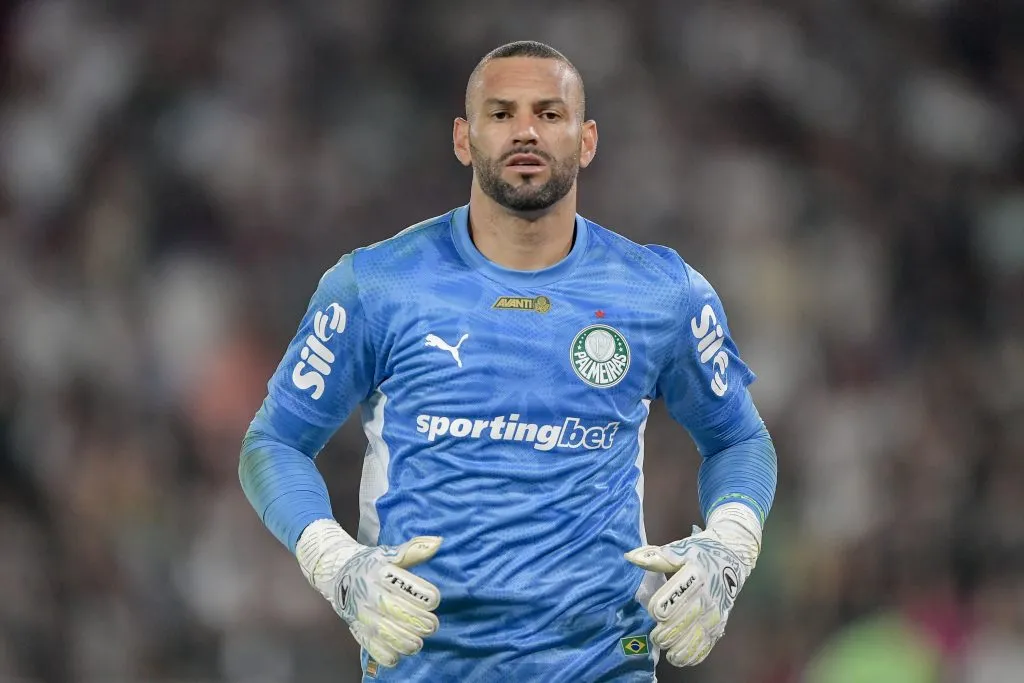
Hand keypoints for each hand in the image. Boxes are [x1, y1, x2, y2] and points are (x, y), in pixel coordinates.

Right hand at [297, 521, 442, 667]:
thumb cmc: (370, 563)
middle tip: (432, 625)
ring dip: (403, 640)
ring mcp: (361, 613)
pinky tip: (397, 656)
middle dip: (417, 621)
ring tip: (418, 643)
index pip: (402, 584)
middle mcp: (369, 593)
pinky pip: (369, 645)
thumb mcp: (388, 553)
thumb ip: (414, 551)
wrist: (336, 572)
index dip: (421, 594)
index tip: (435, 600)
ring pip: (383, 631)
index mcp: (379, 572)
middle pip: (395, 610)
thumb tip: (438, 543)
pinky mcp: (356, 627)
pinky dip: (384, 653)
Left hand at [626, 525, 747, 666]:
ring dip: (682, 647)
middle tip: (656, 636)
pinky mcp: (720, 623)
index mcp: (696, 574)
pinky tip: (681, 659)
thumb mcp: (680, 549)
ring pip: (698, 635)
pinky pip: (709, 642)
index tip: (653, 611)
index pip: (679, 592)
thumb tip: (630, 558)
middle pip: (687, 618)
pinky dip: (695, 653)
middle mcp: (708, 596)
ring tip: (668, 653)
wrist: (731, 557)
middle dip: (670, 631)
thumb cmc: (699, 553)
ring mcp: (716, 612)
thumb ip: (657, 557)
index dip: (665, 604)